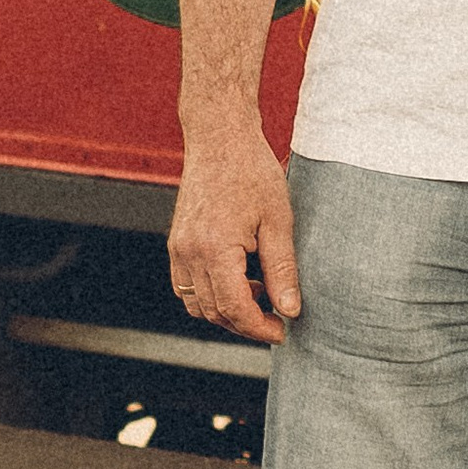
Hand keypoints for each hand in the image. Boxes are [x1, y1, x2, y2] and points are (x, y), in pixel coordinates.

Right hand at [167, 120, 299, 345]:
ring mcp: (178, 248)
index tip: (282, 331)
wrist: (220, 137)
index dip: (259, 328)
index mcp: (215, 248)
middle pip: (213, 312)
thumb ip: (282, 269)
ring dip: (226, 312)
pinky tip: (239, 281)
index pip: (234, 308)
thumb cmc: (252, 171)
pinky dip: (210, 295)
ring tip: (260, 297)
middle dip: (246, 324)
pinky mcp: (176, 242)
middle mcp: (189, 252)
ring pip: (197, 304)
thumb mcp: (278, 220)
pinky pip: (186, 286)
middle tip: (277, 320)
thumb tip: (290, 310)